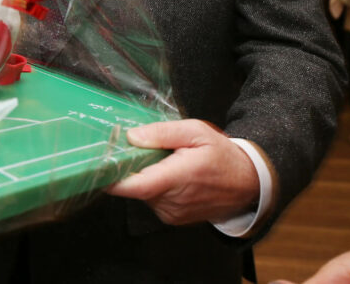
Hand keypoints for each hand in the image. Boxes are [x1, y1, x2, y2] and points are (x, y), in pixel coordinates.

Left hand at [106, 119, 258, 225]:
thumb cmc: (222, 155)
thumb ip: (162, 133)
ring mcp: (171, 213)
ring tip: (166, 162)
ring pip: (142, 192)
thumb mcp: (195, 132)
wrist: (248, 183)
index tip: (101, 161)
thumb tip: (131, 136)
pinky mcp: (172, 218)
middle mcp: (171, 201)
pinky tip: (171, 175)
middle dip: (132, 167)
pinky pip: (152, 200)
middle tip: (144, 148)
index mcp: (176, 178)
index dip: (111, 176)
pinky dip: (155, 186)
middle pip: (134, 186)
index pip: (133, 185)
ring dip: (146, 176)